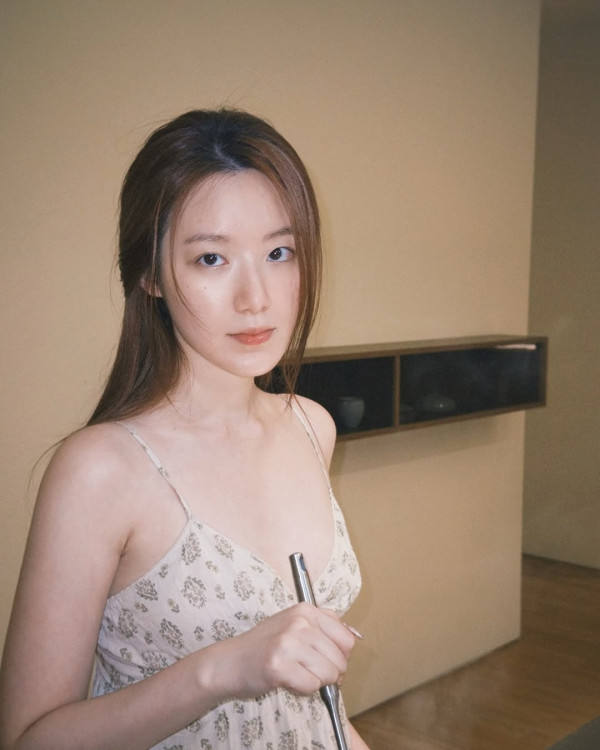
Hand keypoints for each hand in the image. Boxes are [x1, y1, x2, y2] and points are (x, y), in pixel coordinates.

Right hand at [207, 603, 355, 700]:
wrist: (231, 661)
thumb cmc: (265, 645)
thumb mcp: (294, 622)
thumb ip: (323, 626)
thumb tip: (354, 639)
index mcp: (306, 610)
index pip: (347, 639)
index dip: (341, 656)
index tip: (327, 660)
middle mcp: (298, 622)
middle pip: (340, 660)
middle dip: (330, 673)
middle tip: (309, 671)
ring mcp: (288, 643)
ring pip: (329, 675)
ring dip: (316, 682)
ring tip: (296, 673)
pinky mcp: (278, 666)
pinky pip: (311, 686)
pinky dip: (303, 690)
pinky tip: (287, 680)